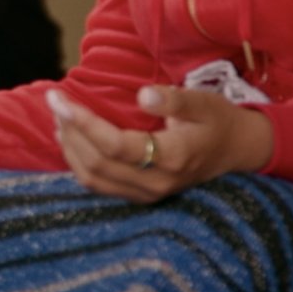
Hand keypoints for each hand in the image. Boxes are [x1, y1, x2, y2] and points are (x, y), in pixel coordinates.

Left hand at [46, 85, 272, 203]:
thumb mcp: (203, 102)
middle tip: (54, 102)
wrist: (237, 151)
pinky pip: (99, 184)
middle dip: (69, 131)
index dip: (82, 122)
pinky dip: (78, 161)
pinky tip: (69, 138)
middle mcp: (157, 182)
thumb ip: (173, 99)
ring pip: (92, 178)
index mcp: (173, 158)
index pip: (114, 145)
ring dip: (68, 147)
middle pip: (97, 163)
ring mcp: (148, 194)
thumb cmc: (218, 121)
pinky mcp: (140, 196)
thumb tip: (142, 95)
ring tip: (58, 117)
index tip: (58, 97)